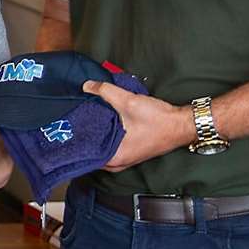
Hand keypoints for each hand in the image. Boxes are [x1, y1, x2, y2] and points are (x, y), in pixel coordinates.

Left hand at [82, 81, 196, 170]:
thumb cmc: (159, 119)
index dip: (74, 142)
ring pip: (102, 149)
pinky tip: (100, 124)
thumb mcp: (129, 101)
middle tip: (71, 123)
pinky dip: (105, 137)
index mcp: (115, 157)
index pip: (85, 155)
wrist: (183, 124)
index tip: (65, 130)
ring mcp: (126, 159)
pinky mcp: (131, 152)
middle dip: (82, 138)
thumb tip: (86, 86)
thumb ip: (105, 92)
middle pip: (92, 152)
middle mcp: (119, 163)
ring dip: (94, 137)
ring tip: (82, 122)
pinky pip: (111, 146)